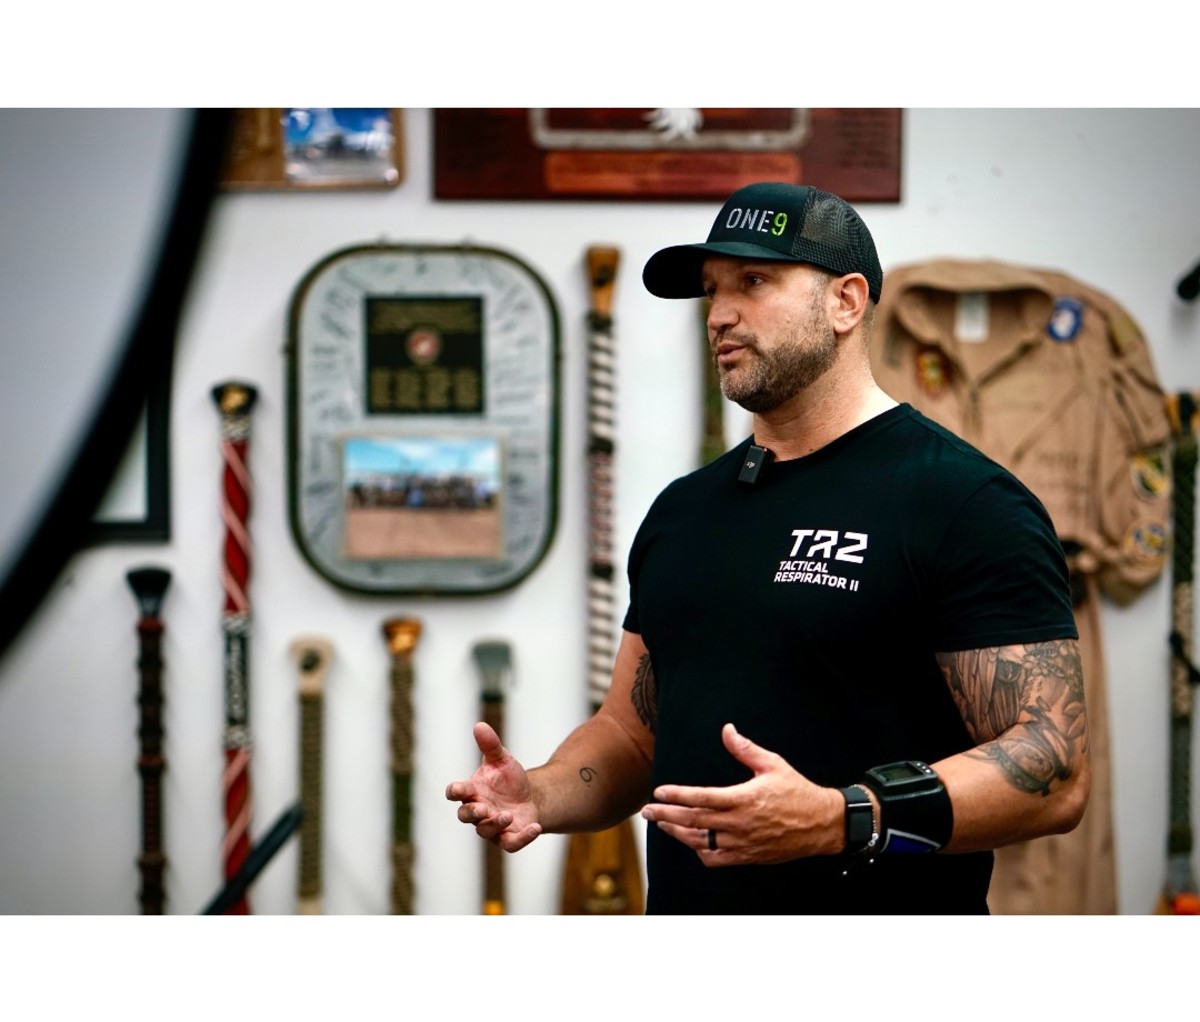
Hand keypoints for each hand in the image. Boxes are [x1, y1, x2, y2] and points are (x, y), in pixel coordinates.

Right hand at [445, 721, 542, 851]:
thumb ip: (490, 744)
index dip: (454, 791)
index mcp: (471, 791)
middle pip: (466, 815)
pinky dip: (522, 838)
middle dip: (472, 812)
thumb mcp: (501, 759)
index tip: (457, 789)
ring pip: (486, 830)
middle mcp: (478, 810)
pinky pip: (511, 843)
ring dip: (495, 824)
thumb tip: (479, 725)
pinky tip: (535, 828)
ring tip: (508, 815)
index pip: (455, 793)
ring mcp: (491, 826)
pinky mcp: (508, 838)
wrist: (529, 796)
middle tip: (482, 808)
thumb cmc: (508, 779)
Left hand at [640, 723, 842, 865]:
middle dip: (666, 816)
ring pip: (701, 842)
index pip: (702, 798)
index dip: (677, 796)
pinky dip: (700, 851)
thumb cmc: (797, 791)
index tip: (659, 792)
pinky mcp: (748, 856)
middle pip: (694, 821)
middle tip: (646, 812)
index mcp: (744, 799)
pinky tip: (691, 842)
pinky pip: (716, 859)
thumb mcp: (773, 764)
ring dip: (677, 834)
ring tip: (661, 825)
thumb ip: (746, 749)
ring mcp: (743, 843)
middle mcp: (740, 823)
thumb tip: (727, 730)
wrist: (822, 825)